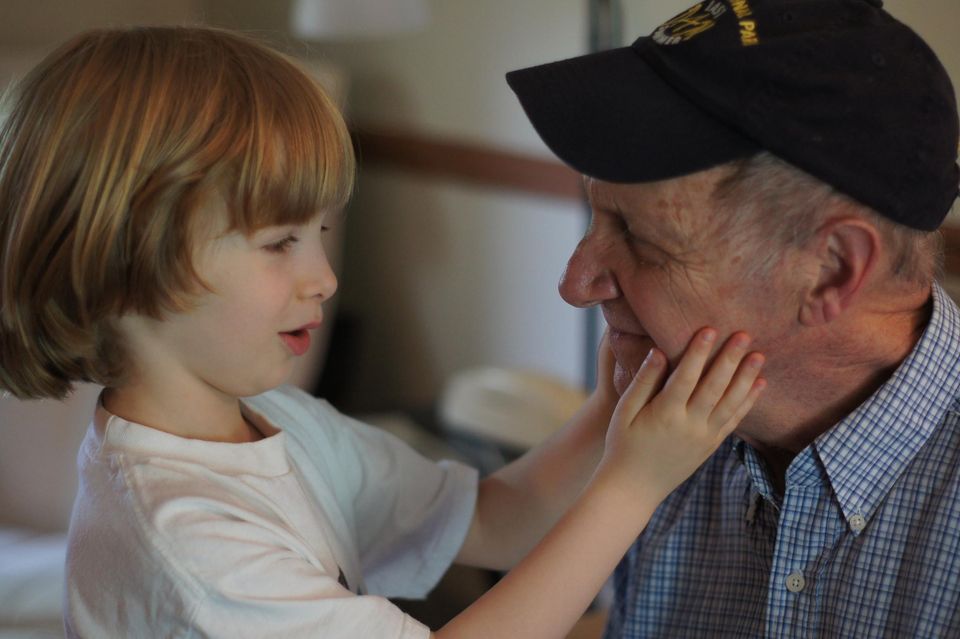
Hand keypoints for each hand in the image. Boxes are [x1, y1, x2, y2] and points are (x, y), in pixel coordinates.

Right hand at [594, 328, 764, 514]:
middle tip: (744, 334)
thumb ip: (643, 381)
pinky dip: (748, 402)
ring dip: (747, 378)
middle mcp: (689, 426)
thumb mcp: (624, 412)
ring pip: (731, 403)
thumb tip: (658, 351)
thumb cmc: (622, 445)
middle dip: (730, 359)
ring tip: (759, 355)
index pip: (686, 377)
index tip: (710, 329)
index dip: (699, 352)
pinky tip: (759, 385)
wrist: (634, 488)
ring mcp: (704, 438)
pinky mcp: (711, 446)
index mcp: (665, 414)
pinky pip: (734, 421)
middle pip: (715, 387)